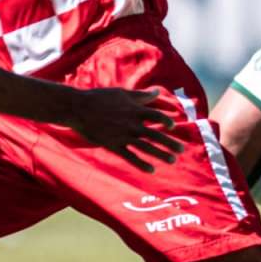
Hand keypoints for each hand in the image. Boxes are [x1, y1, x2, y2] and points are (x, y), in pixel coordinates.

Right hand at [67, 88, 183, 172]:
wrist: (78, 109)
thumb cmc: (100, 98)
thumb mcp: (122, 93)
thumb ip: (141, 95)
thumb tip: (157, 91)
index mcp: (134, 110)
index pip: (156, 116)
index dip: (165, 121)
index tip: (172, 127)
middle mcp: (131, 124)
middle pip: (155, 135)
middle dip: (170, 143)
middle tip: (181, 150)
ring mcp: (123, 136)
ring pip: (146, 147)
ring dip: (160, 154)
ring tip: (172, 160)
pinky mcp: (113, 145)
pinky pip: (130, 157)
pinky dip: (141, 164)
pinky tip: (151, 169)